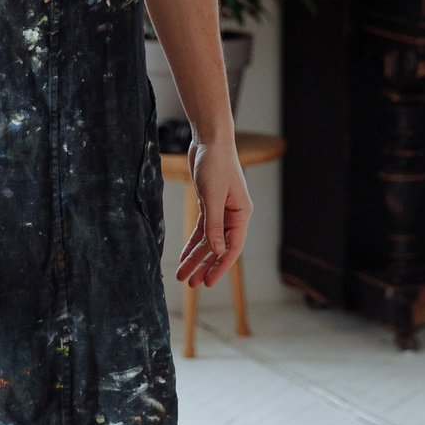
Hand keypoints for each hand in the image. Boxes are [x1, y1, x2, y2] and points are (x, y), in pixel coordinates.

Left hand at [176, 139, 250, 288]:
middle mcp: (233, 215)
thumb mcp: (213, 196)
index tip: (208, 283)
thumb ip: (215, 225)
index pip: (233, 248)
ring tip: (183, 275)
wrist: (209, 140)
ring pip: (209, 241)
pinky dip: (193, 243)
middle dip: (204, 266)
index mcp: (241, 214)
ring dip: (196, 257)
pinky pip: (202, 230)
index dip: (220, 266)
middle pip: (219, 248)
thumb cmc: (215, 164)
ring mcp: (222, 210)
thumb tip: (218, 251)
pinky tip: (184, 256)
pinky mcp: (209, 204)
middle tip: (191, 284)